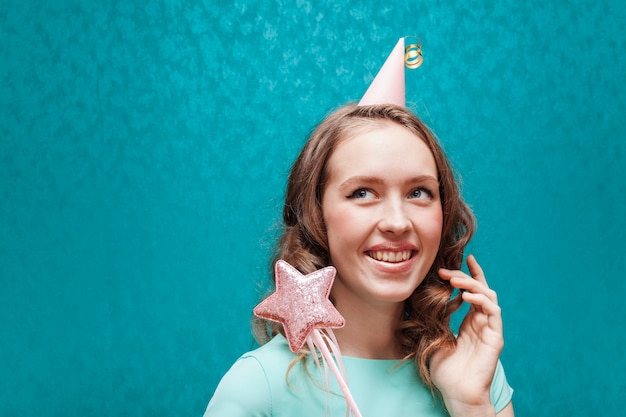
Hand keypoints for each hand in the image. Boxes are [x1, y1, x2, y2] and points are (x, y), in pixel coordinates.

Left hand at [430, 255, 503, 416]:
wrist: (456, 393)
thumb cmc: (445, 370)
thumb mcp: (436, 336)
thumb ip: (438, 317)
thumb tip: (428, 296)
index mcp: (470, 323)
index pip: (474, 292)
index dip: (470, 274)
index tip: (463, 258)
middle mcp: (482, 323)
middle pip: (480, 290)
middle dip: (464, 276)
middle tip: (445, 272)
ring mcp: (490, 329)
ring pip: (488, 296)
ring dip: (472, 284)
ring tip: (454, 281)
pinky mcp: (495, 337)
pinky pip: (493, 312)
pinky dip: (481, 300)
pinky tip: (466, 297)